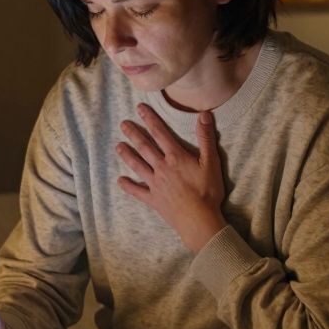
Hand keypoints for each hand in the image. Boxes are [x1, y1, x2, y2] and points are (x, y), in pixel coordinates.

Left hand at [116, 103, 227, 251]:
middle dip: (133, 134)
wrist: (199, 220)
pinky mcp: (153, 199)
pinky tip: (120, 181)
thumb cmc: (207, 191)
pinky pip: (137, 191)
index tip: (140, 108)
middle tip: (123, 124)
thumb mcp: (211, 162)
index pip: (160, 133)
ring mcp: (155, 184)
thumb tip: (204, 114)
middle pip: (144, 147)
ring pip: (138, 166)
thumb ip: (206, 138)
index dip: (150, 119)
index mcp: (175, 157)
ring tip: (117, 146)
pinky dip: (128, 186)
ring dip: (127, 155)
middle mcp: (161, 168)